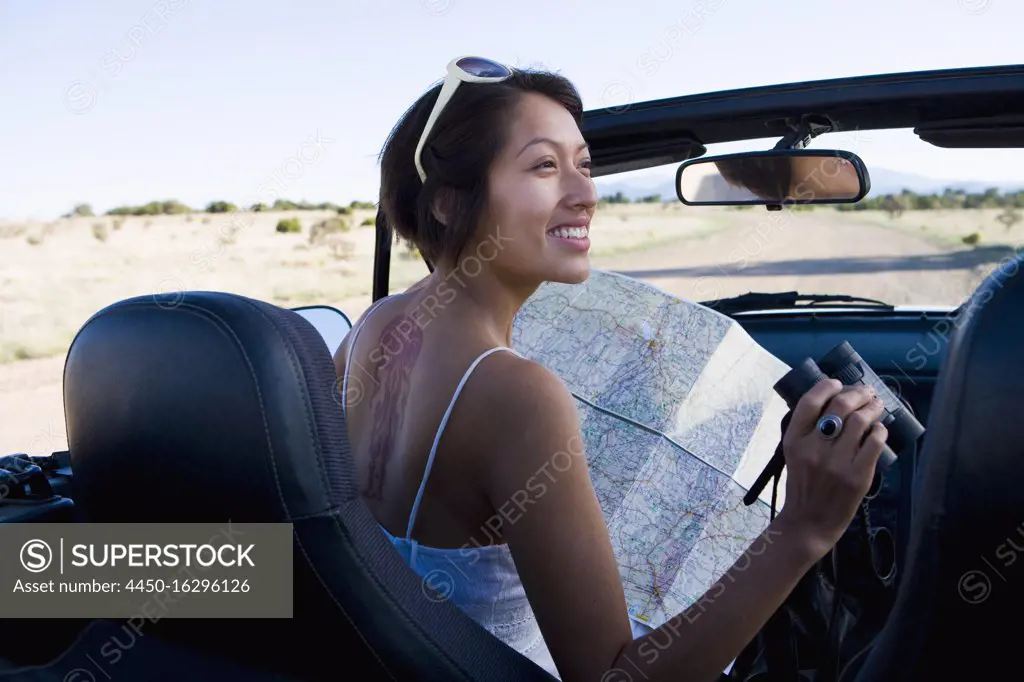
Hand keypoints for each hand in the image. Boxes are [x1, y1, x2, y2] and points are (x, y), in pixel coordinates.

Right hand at [775, 379, 887, 557]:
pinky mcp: (857, 475)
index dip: (827, 386)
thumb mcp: (794, 454)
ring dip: (873, 408)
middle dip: (858, 393)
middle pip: (840, 406)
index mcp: (794, 440)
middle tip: (867, 392)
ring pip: (860, 421)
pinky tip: (879, 430)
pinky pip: (874, 442)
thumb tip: (835, 402)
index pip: (810, 402)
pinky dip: (880, 430)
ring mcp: (836, 462)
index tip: (838, 384)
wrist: (809, 522)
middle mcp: (813, 448)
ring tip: (877, 406)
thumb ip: (808, 431)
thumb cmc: (802, 486)